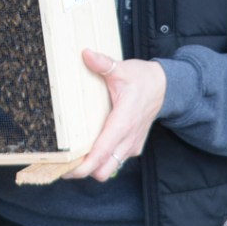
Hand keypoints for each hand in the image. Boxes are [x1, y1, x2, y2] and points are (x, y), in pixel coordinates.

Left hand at [64, 49, 166, 181]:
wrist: (165, 87)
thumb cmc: (142, 79)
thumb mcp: (122, 69)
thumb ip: (103, 63)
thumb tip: (86, 54)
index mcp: (123, 122)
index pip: (102, 152)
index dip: (84, 165)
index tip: (66, 168)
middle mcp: (128, 139)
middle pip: (103, 170)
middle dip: (82, 171)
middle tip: (61, 164)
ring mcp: (130, 145)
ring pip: (108, 168)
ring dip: (91, 168)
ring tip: (69, 160)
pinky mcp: (131, 146)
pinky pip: (114, 161)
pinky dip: (100, 161)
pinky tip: (85, 151)